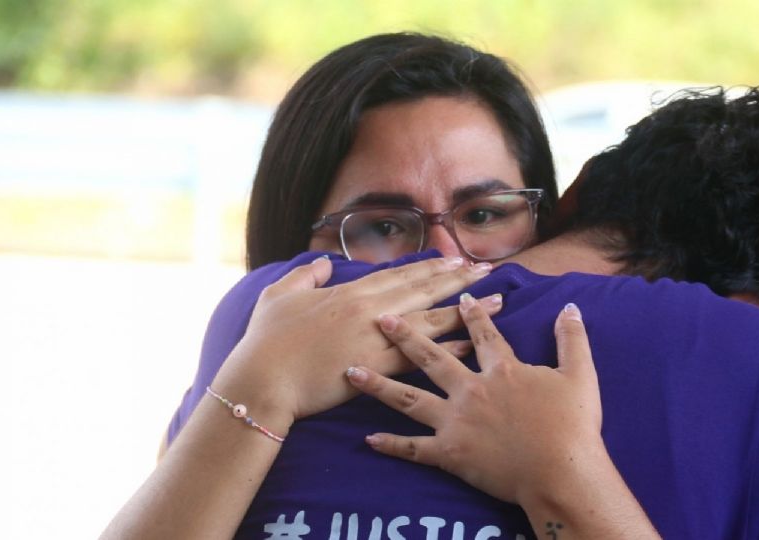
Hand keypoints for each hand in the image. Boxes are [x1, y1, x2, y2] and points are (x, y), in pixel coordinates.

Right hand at [211, 257, 500, 431]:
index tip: (456, 258)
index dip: (432, 266)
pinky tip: (472, 343)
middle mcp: (369, 310)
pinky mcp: (376, 367)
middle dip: (460, 279)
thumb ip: (305, 275)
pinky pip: (421, 356)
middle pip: (424, 290)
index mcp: (350, 291)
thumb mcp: (278, 295)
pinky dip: (448, 348)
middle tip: (489, 269)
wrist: (261, 380)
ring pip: (431, 319)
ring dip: (467, 309)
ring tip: (498, 300)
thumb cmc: (265, 340)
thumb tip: (322, 263)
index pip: (401, 275)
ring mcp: (375, 338)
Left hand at [345, 293, 604, 504]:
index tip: (457, 295)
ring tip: (352, 371)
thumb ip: (572, 339)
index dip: (471, 313)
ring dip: (379, 384)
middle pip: (431, 358)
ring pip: (409, 399)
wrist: (560, 473)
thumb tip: (571, 307)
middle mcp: (471, 390)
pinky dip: (391, 445)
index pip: (482, 334)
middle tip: (381, 319)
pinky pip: (414, 449)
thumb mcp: (580, 375)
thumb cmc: (573, 425)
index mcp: (501, 370)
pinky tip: (368, 439)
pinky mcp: (449, 454)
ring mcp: (456, 422)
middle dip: (405, 335)